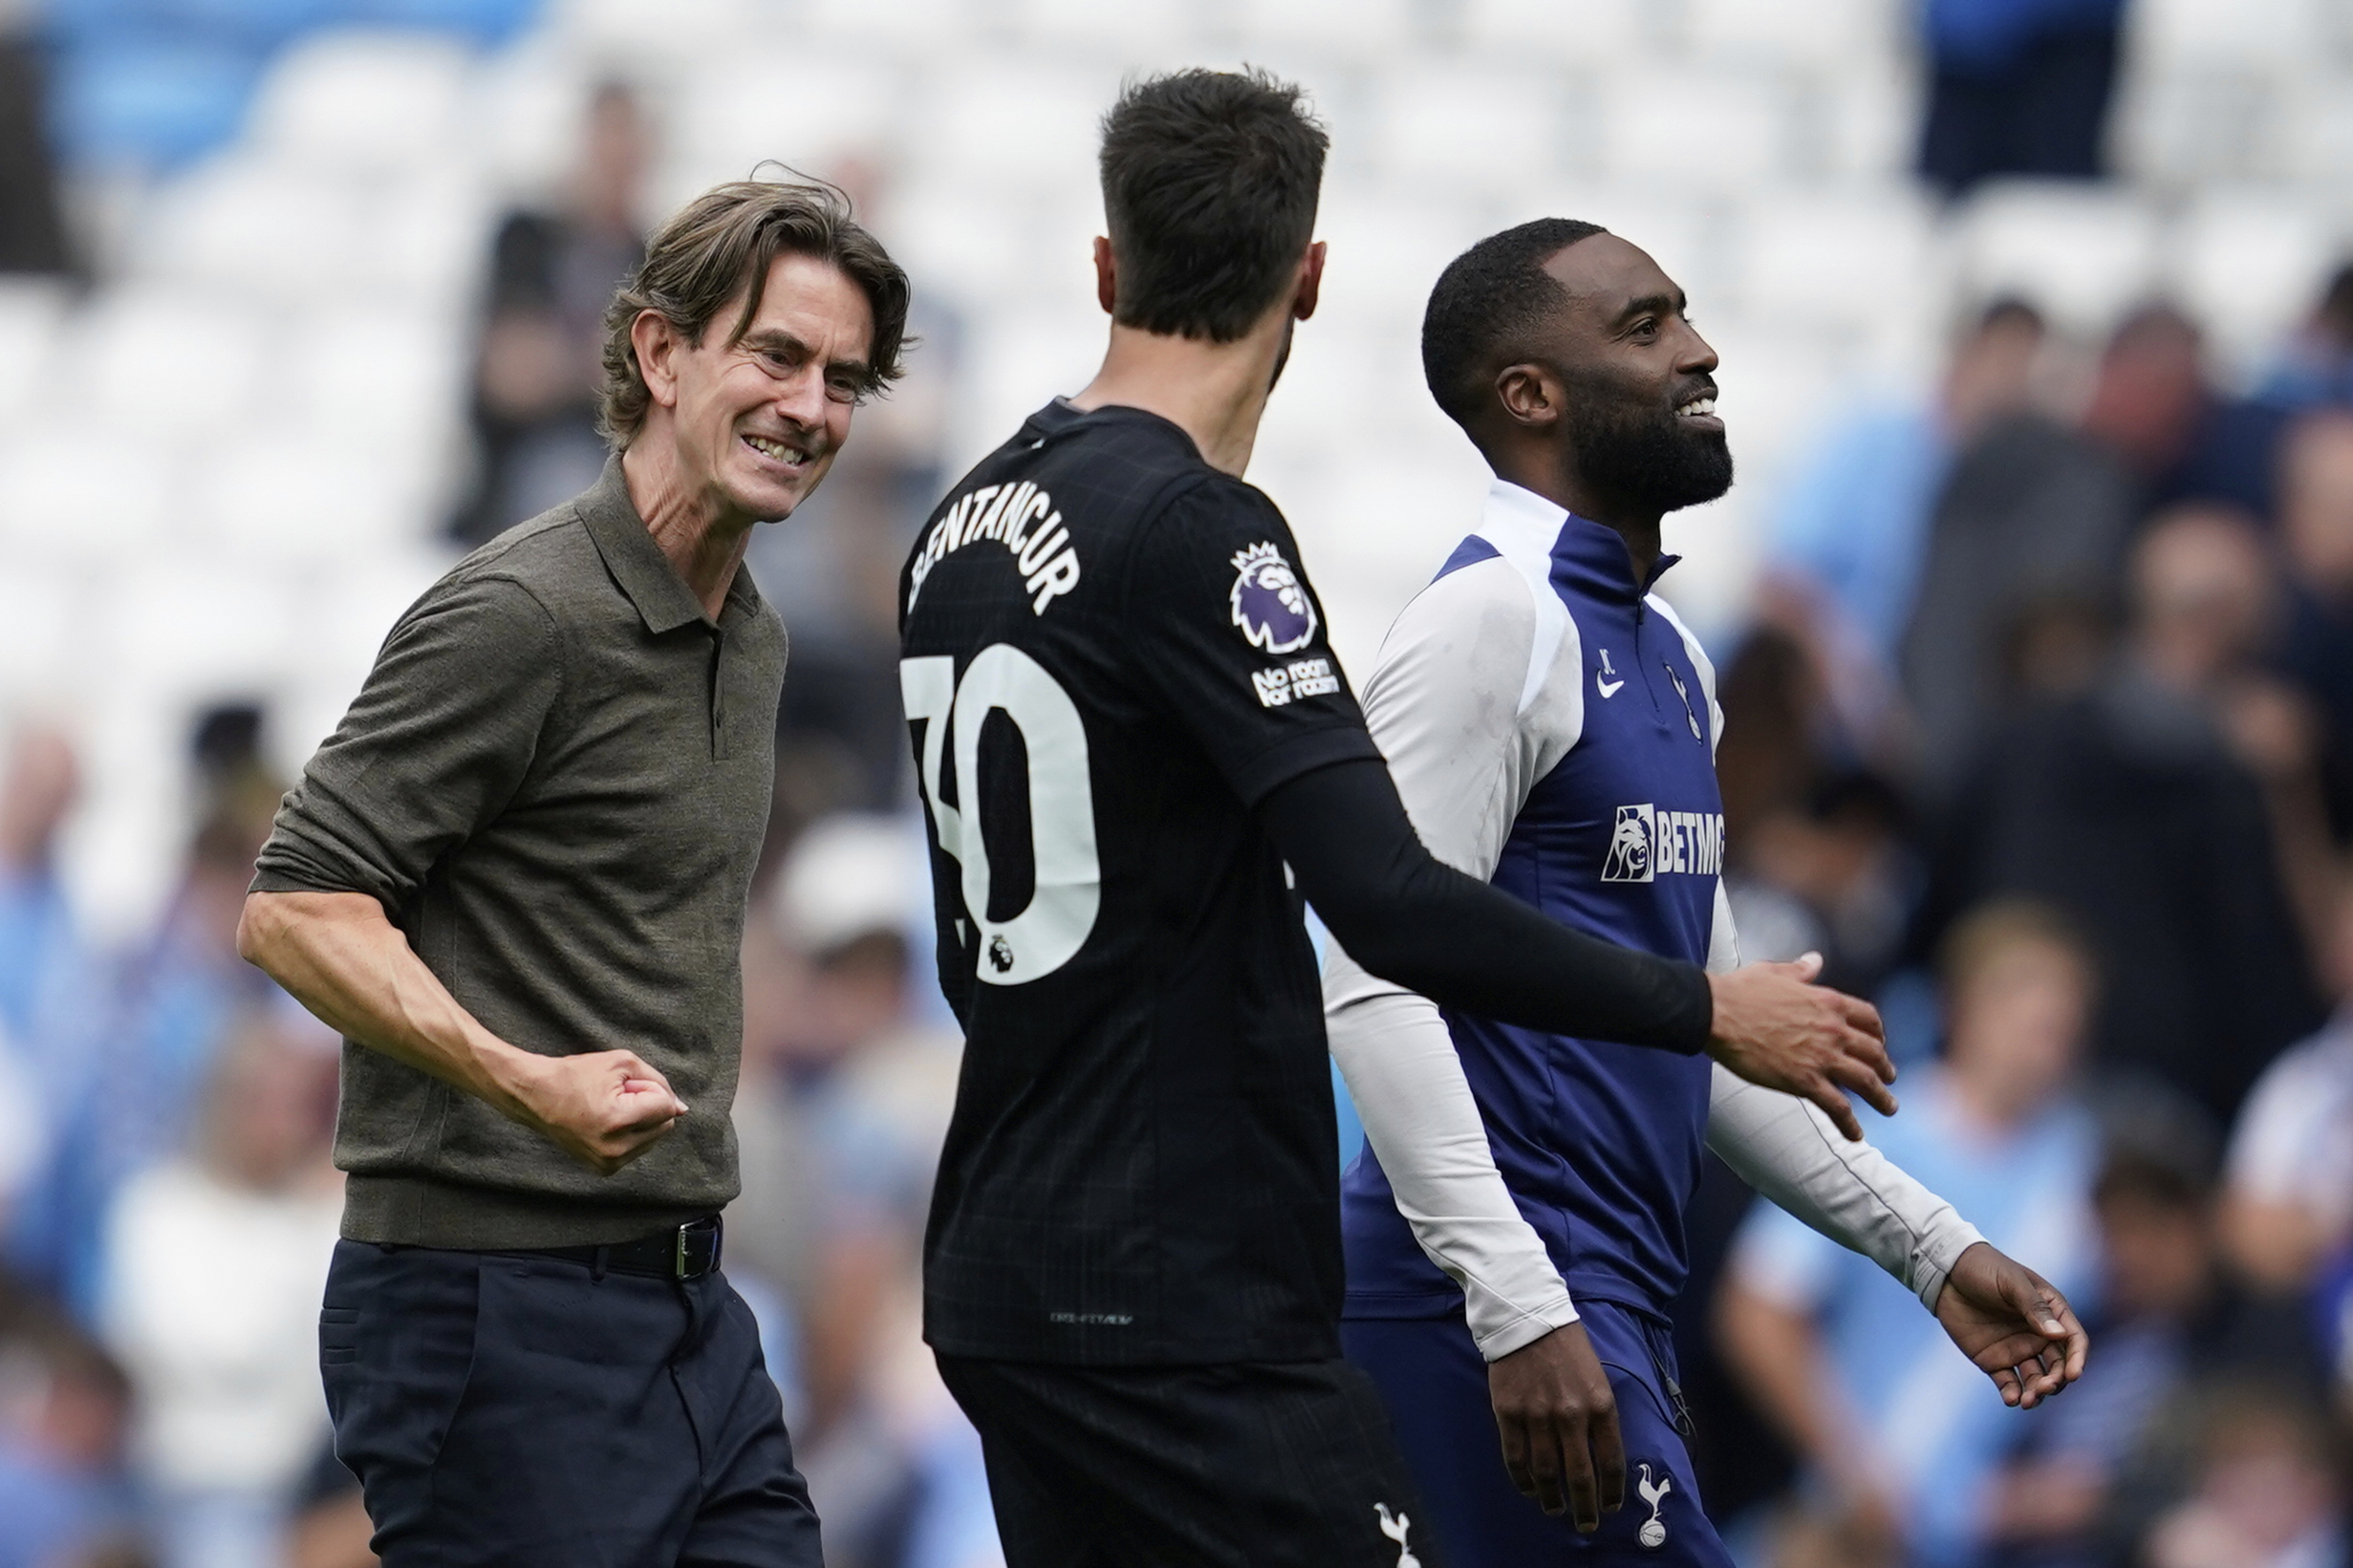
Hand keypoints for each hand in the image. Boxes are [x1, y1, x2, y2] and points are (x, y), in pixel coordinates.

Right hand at [497, 1048, 688, 1174]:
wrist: (535, 1096)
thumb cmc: (577, 1075)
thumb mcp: (622, 1063)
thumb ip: (658, 1082)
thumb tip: (682, 1109)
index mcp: (618, 1121)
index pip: (666, 1108)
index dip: (650, 1090)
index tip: (625, 1085)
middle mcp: (615, 1149)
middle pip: (664, 1126)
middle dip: (648, 1107)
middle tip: (617, 1096)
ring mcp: (608, 1163)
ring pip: (653, 1139)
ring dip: (640, 1121)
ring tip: (609, 1109)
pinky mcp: (603, 1169)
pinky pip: (637, 1150)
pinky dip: (630, 1135)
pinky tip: (605, 1123)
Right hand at [1488, 1320, 1623, 1532]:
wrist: (1528, 1317)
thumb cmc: (1569, 1347)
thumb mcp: (1598, 1378)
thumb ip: (1600, 1416)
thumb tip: (1600, 1456)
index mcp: (1600, 1405)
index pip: (1610, 1462)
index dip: (1611, 1492)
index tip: (1610, 1507)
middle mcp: (1571, 1415)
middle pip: (1580, 1476)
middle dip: (1584, 1507)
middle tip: (1586, 1524)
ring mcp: (1537, 1415)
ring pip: (1546, 1472)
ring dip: (1552, 1499)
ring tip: (1555, 1511)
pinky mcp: (1508, 1413)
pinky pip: (1515, 1457)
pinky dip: (1523, 1480)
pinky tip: (1529, 1489)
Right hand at [1706, 952, 1896, 1140]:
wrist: (1716, 1014)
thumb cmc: (1740, 991)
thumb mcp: (1775, 972)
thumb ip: (1800, 970)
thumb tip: (1815, 960)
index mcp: (1829, 1002)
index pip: (1869, 1019)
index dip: (1878, 1033)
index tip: (1878, 1042)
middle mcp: (1833, 1030)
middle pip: (1874, 1052)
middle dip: (1885, 1068)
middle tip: (1889, 1078)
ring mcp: (1822, 1057)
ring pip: (1866, 1082)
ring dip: (1881, 1098)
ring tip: (1888, 1108)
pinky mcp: (1804, 1082)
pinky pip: (1838, 1107)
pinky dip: (1850, 1124)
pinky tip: (1856, 1135)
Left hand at [1932, 1242, 2086, 1408]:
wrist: (1946, 1272)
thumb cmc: (1984, 1268)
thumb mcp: (2010, 1282)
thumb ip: (2033, 1307)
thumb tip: (2058, 1335)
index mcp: (2051, 1313)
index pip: (2073, 1340)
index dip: (2077, 1359)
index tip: (2073, 1375)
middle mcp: (2038, 1335)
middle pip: (2057, 1366)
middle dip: (2056, 1381)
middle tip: (2044, 1388)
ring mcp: (2017, 1349)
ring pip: (2036, 1379)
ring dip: (2036, 1393)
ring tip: (2028, 1401)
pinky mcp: (1994, 1360)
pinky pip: (2009, 1383)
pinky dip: (2012, 1394)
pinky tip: (2011, 1399)